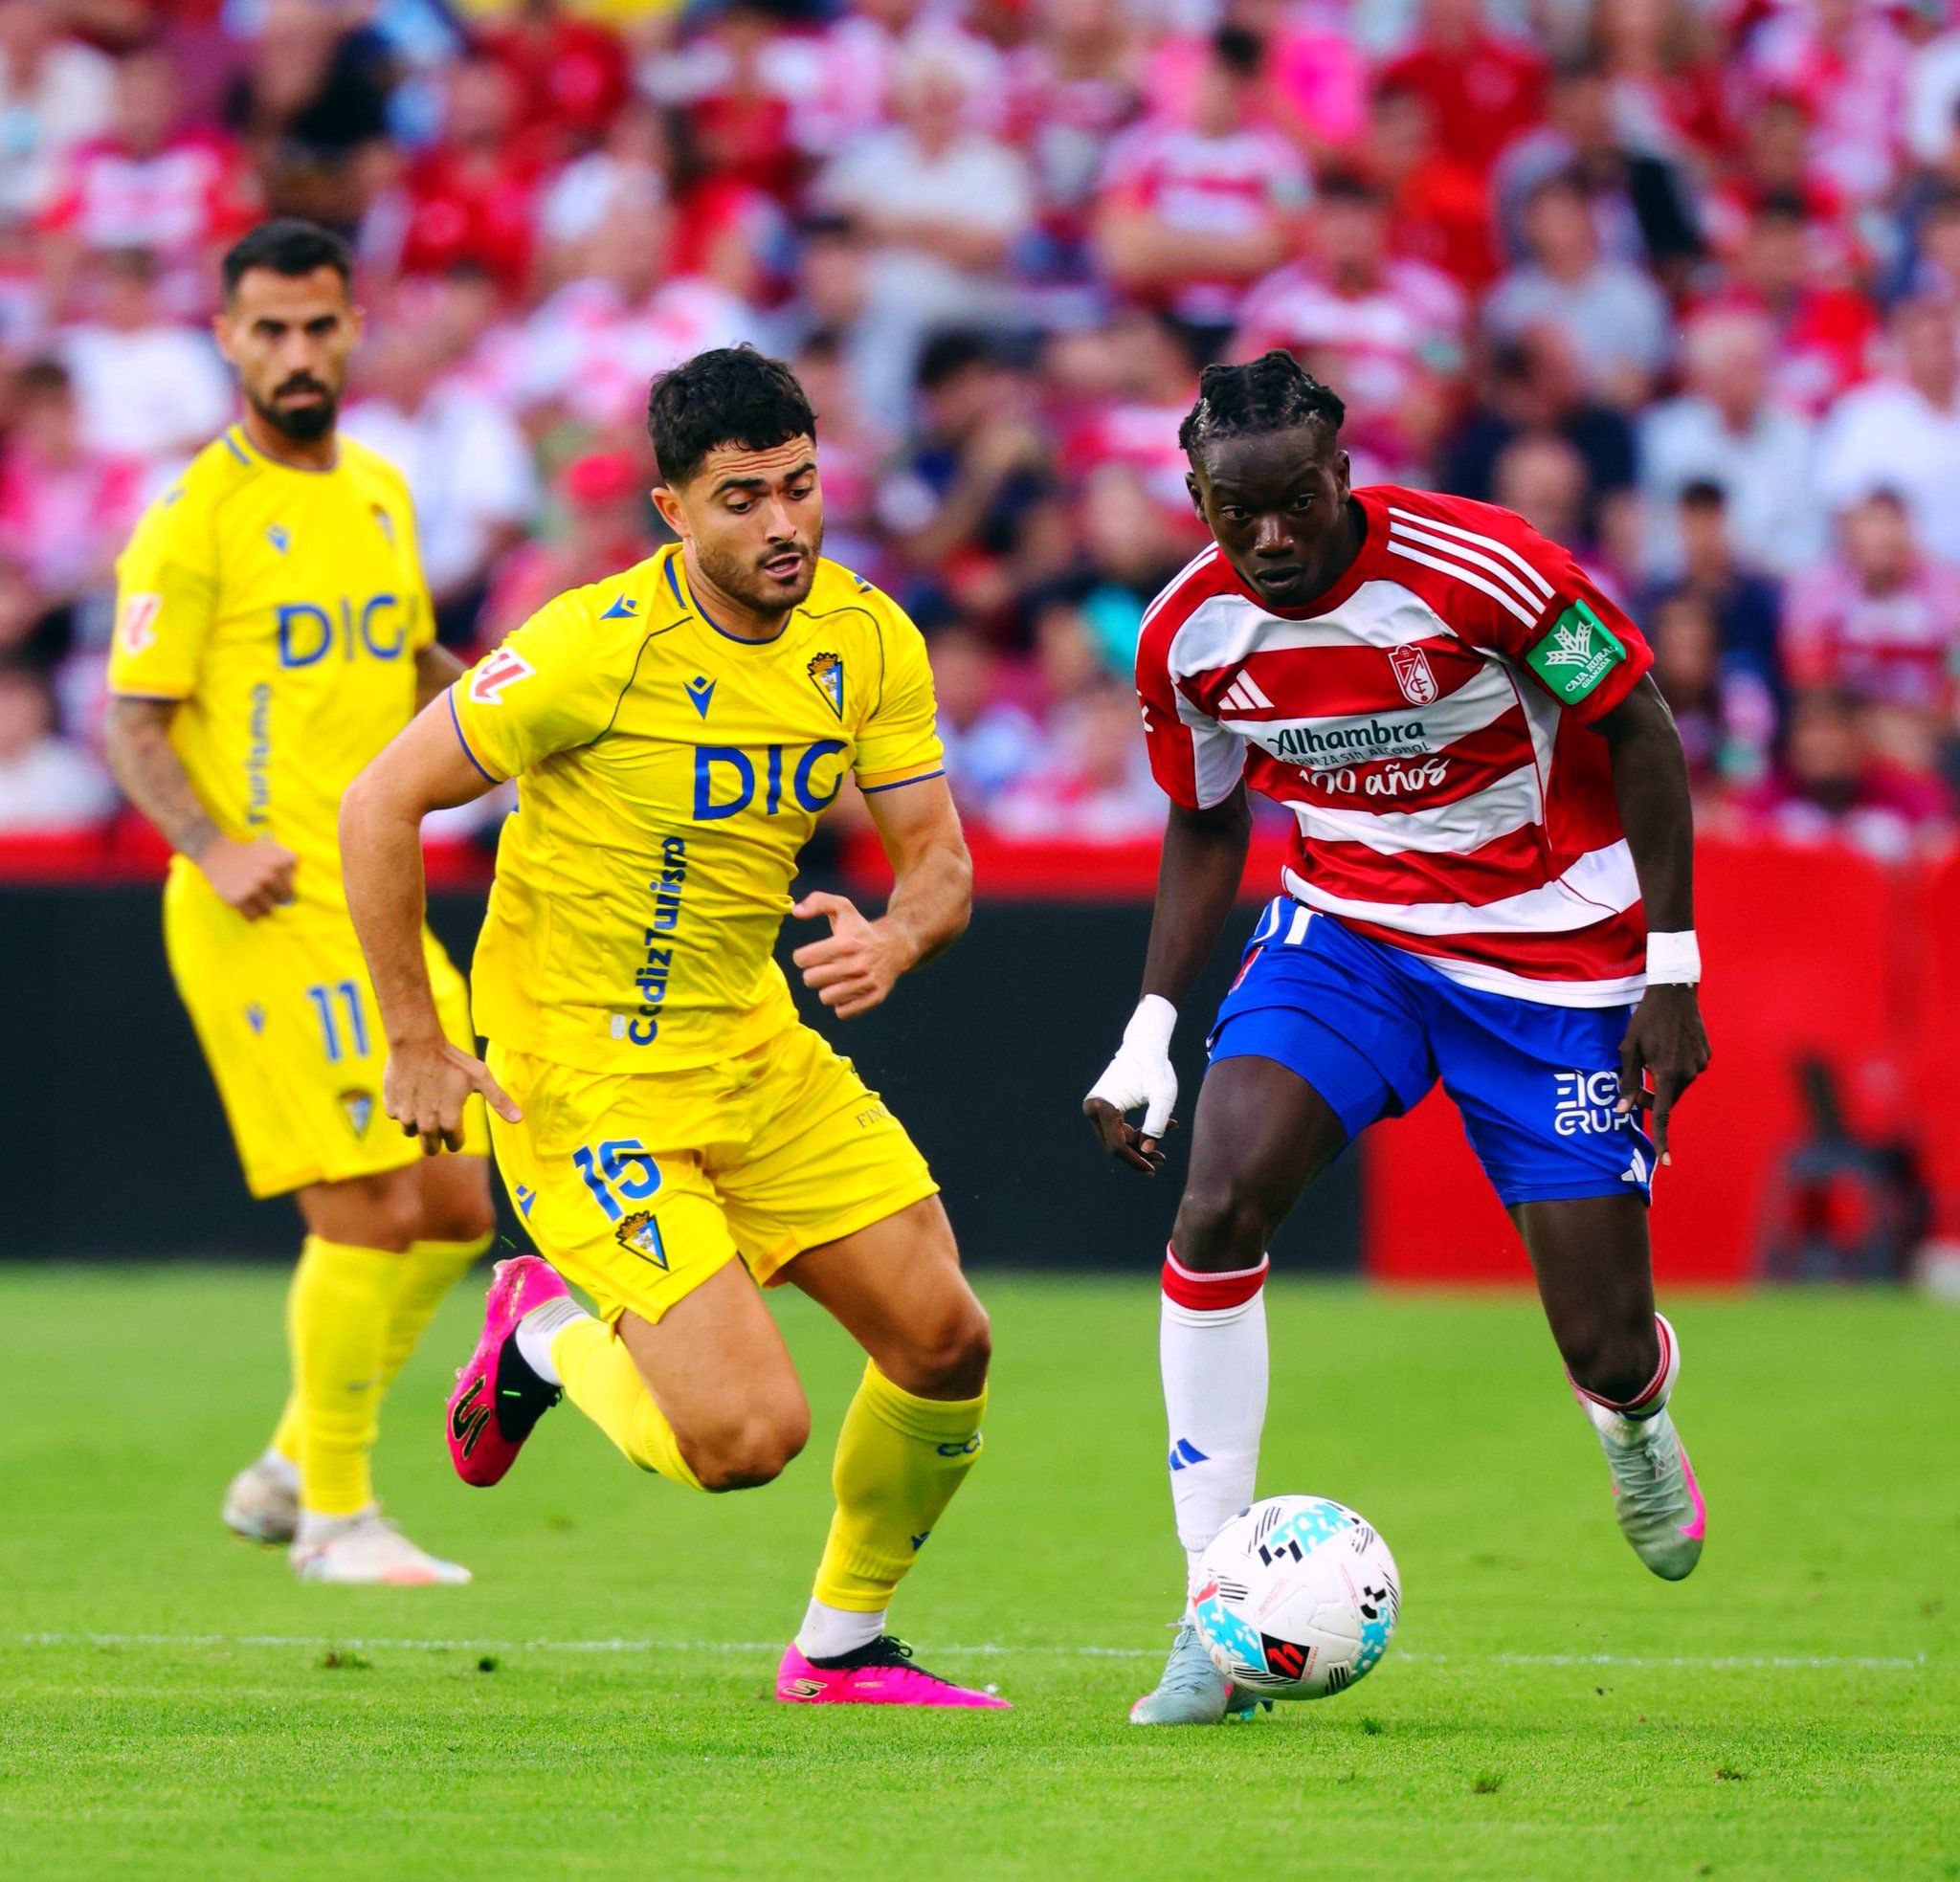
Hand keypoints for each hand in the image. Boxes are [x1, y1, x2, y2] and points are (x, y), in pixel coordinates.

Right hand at [197, 836, 296, 919]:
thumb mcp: (275, 849)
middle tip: (260, 889)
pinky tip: (244, 902)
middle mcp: (270, 874)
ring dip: (261, 906)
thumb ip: (291, 864)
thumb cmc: (250, 853)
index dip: (282, 887)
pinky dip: (250, 913)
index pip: (292, 889)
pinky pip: (253, 917)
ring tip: (251, 895)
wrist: (217, 852)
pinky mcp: (239, 898)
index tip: (272, 881)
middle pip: (283, 900)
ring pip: (269, 910)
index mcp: (282, 861)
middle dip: (273, 897)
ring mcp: (254, 887)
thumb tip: (296, 892)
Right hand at [384, 1032, 520, 1154]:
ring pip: (413, 1133)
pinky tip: (412, 1091)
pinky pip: (398, 1117)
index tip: (458, 1122)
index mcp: (450, 1121)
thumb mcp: (481, 1077)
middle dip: (437, 1140)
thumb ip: (499, 1100)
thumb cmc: (452, 1060)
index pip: (454, 1145)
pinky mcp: (391, 1107)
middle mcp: (427, 1125)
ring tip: (426, 1101)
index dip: (458, 1136)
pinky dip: (404, 1109)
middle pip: (431, 1149)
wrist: (417, 1043)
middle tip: (440, 1120)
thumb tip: (518, 1119)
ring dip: (419, 1124)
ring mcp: (407, 1117)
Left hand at [791, 891, 911, 1017]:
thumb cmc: (861, 928)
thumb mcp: (842, 907)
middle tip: (826, 966)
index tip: (812, 954)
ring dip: (828, 988)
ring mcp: (866, 983)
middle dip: (814, 972)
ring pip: (825, 997)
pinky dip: (842, 1003)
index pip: (802, 959)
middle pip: (811, 979)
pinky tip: (848, 990)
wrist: (896, 945)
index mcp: (844, 944)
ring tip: (838, 978)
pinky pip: (843, 1012)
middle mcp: (856, 965)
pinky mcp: (874, 998)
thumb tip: (795, 911)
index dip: (803, 956)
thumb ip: (817, 902)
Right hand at [1083, 995, 1177, 1174]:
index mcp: (1103, 1104)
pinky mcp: (1100, 1108)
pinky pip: (1116, 1130)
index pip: (1116, 1144)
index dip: (1134, 1160)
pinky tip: (1157, 1130)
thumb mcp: (1163, 1096)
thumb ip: (1157, 1123)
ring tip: (1166, 1137)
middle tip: (1162, 1159)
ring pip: (1116, 1139)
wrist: (1144, 1047)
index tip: (1152, 1169)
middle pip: (1114, 1145)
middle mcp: (1092, 1107)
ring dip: (1139, 1143)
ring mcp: (1094, 1108)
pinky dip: (1135, 1134)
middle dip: (1138, 1153)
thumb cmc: (1155, 1068)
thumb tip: (1147, 1152)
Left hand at [1617, 982, 1710, 1165]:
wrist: (1675, 992)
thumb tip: (1622, 1110)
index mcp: (1667, 1073)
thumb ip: (1628, 1081)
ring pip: (1677, 1085)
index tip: (1666, 1161)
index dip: (1662, 1139)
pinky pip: (1688, 1070)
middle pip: (1667, 1099)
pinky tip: (1667, 1046)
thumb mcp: (1629, 1049)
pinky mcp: (1706, 1056)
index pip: (1663, 1114)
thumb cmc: (1645, 1020)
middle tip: (1635, 1085)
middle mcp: (1688, 1073)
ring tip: (1651, 1055)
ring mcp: (1700, 1064)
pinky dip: (1675, 1068)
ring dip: (1663, 1081)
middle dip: (1651, 1098)